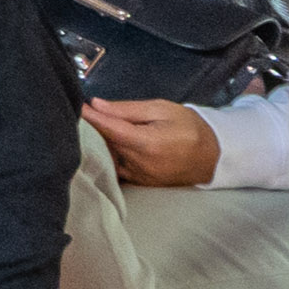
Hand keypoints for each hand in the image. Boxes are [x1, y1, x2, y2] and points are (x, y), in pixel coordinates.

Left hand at [90, 98, 222, 190]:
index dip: (91, 118)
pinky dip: (108, 155)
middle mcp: (140, 164)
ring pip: (108, 157)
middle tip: (82, 113)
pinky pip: (115, 168)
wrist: (211, 157)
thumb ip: (128, 109)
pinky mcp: (139, 183)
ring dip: (97, 143)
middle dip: (92, 129)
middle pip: (105, 144)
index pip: (110, 129)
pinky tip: (104, 145)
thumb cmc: (189, 128)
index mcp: (147, 143)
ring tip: (91, 128)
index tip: (77, 107)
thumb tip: (98, 105)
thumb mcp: (162, 109)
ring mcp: (138, 176)